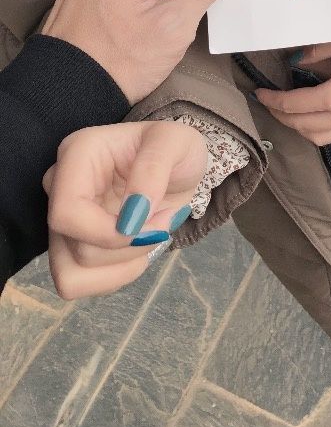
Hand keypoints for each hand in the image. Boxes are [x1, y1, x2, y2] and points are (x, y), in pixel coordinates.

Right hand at [43, 121, 206, 298]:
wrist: (176, 167)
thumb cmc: (174, 149)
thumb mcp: (176, 143)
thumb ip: (153, 170)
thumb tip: (130, 218)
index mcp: (77, 154)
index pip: (67, 212)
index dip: (108, 232)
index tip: (151, 222)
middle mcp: (59, 187)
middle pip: (76, 247)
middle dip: (130, 246)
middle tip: (165, 220)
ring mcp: (64, 220)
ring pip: (72, 274)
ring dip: (123, 266)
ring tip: (151, 236)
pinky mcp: (71, 245)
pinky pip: (81, 283)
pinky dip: (117, 275)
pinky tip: (139, 250)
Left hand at [255, 39, 330, 145]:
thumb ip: (318, 50)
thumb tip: (297, 59)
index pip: (292, 104)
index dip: (272, 100)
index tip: (259, 92)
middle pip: (301, 125)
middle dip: (280, 115)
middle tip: (269, 103)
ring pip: (317, 138)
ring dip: (298, 128)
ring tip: (289, 114)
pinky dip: (319, 131)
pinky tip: (316, 119)